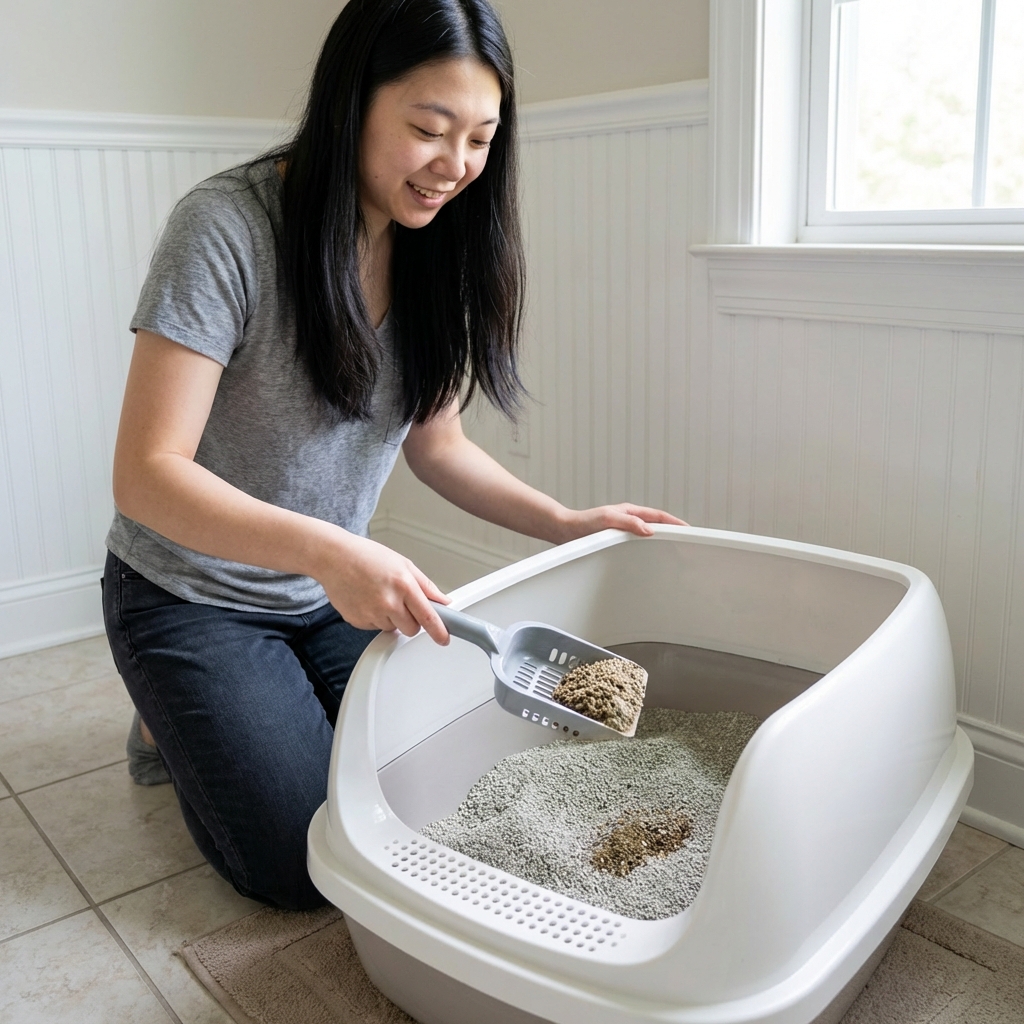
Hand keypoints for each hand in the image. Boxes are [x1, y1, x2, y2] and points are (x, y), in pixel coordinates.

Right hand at [314, 530, 450, 643]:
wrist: (334, 558)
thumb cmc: (366, 557)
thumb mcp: (403, 564)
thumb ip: (426, 585)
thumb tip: (443, 601)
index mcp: (404, 585)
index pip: (428, 616)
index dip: (439, 631)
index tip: (444, 639)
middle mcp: (388, 602)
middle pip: (411, 629)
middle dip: (411, 620)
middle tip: (402, 603)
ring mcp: (371, 614)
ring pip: (392, 628)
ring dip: (391, 618)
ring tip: (379, 595)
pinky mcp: (357, 621)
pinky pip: (375, 627)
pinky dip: (375, 617)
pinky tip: (368, 599)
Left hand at [554, 503, 686, 542]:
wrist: (565, 530)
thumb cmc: (583, 523)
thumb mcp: (608, 519)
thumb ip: (628, 522)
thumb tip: (649, 530)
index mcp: (630, 511)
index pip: (659, 517)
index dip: (675, 523)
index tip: (689, 530)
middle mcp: (629, 519)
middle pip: (656, 525)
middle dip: (673, 532)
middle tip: (686, 544)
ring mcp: (623, 530)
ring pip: (648, 536)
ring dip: (661, 542)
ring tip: (673, 552)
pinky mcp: (616, 541)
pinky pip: (637, 545)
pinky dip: (647, 550)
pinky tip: (649, 560)